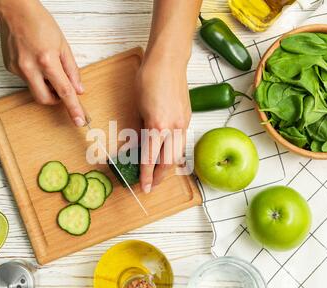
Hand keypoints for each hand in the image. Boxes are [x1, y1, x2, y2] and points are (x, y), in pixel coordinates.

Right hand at [0, 0, 85, 125]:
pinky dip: (34, 75)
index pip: (64, 91)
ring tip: (47, 66)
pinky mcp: (9, 67)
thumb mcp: (63, 45)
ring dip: (45, 85)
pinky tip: (34, 59)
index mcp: (47, 61)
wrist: (14, 9)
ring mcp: (17, 69)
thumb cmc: (40, 22)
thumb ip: (72, 69)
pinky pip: (26, 79)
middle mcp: (30, 68)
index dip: (73, 108)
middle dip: (56, 99)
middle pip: (45, 99)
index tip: (79, 121)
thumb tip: (78, 89)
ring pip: (35, 89)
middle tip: (61, 88)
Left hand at [136, 55, 190, 192]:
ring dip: (169, 167)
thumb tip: (140, 145)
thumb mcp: (138, 107)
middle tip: (152, 186)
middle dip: (160, 177)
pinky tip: (168, 154)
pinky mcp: (187, 117)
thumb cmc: (148, 79)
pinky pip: (181, 141)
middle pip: (169, 162)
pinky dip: (175, 152)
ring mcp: (183, 123)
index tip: (143, 187)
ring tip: (160, 174)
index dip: (146, 176)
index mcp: (157, 126)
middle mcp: (173, 128)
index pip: (150, 159)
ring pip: (178, 153)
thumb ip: (141, 128)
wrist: (168, 61)